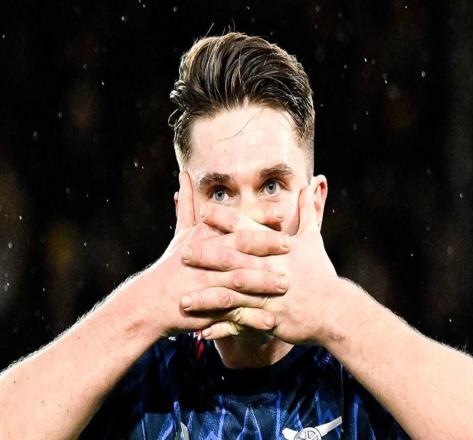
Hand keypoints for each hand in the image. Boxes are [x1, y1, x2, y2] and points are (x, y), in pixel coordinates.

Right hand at [129, 171, 290, 337]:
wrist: (150, 302)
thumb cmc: (171, 265)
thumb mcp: (180, 234)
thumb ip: (187, 205)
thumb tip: (184, 176)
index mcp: (203, 236)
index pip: (234, 221)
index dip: (258, 217)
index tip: (282, 213)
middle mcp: (204, 256)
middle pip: (238, 246)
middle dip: (265, 244)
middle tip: (291, 245)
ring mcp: (205, 282)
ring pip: (238, 279)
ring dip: (263, 283)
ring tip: (286, 285)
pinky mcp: (206, 308)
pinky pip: (232, 312)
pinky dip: (251, 318)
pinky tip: (271, 321)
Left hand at [181, 179, 340, 344]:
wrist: (334, 309)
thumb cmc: (320, 272)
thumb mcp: (313, 239)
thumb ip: (307, 211)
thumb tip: (311, 184)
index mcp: (275, 249)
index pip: (247, 229)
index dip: (224, 219)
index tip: (203, 212)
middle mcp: (268, 269)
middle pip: (232, 259)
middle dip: (205, 256)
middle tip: (182, 254)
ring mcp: (267, 295)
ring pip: (230, 295)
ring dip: (205, 298)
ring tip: (182, 300)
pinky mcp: (268, 318)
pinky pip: (240, 324)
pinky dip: (221, 328)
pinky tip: (202, 333)